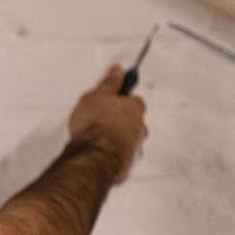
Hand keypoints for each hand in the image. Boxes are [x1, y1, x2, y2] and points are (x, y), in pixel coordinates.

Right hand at [67, 64, 147, 184]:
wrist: (94, 155)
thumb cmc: (96, 126)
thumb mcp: (96, 95)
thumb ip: (109, 83)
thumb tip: (117, 71)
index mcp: (135, 109)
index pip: (134, 99)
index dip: (123, 98)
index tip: (115, 97)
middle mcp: (139, 128)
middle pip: (135, 121)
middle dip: (122, 120)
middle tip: (104, 119)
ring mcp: (135, 147)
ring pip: (130, 140)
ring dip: (119, 139)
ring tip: (100, 139)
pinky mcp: (127, 164)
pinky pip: (123, 157)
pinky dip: (115, 155)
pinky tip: (102, 154)